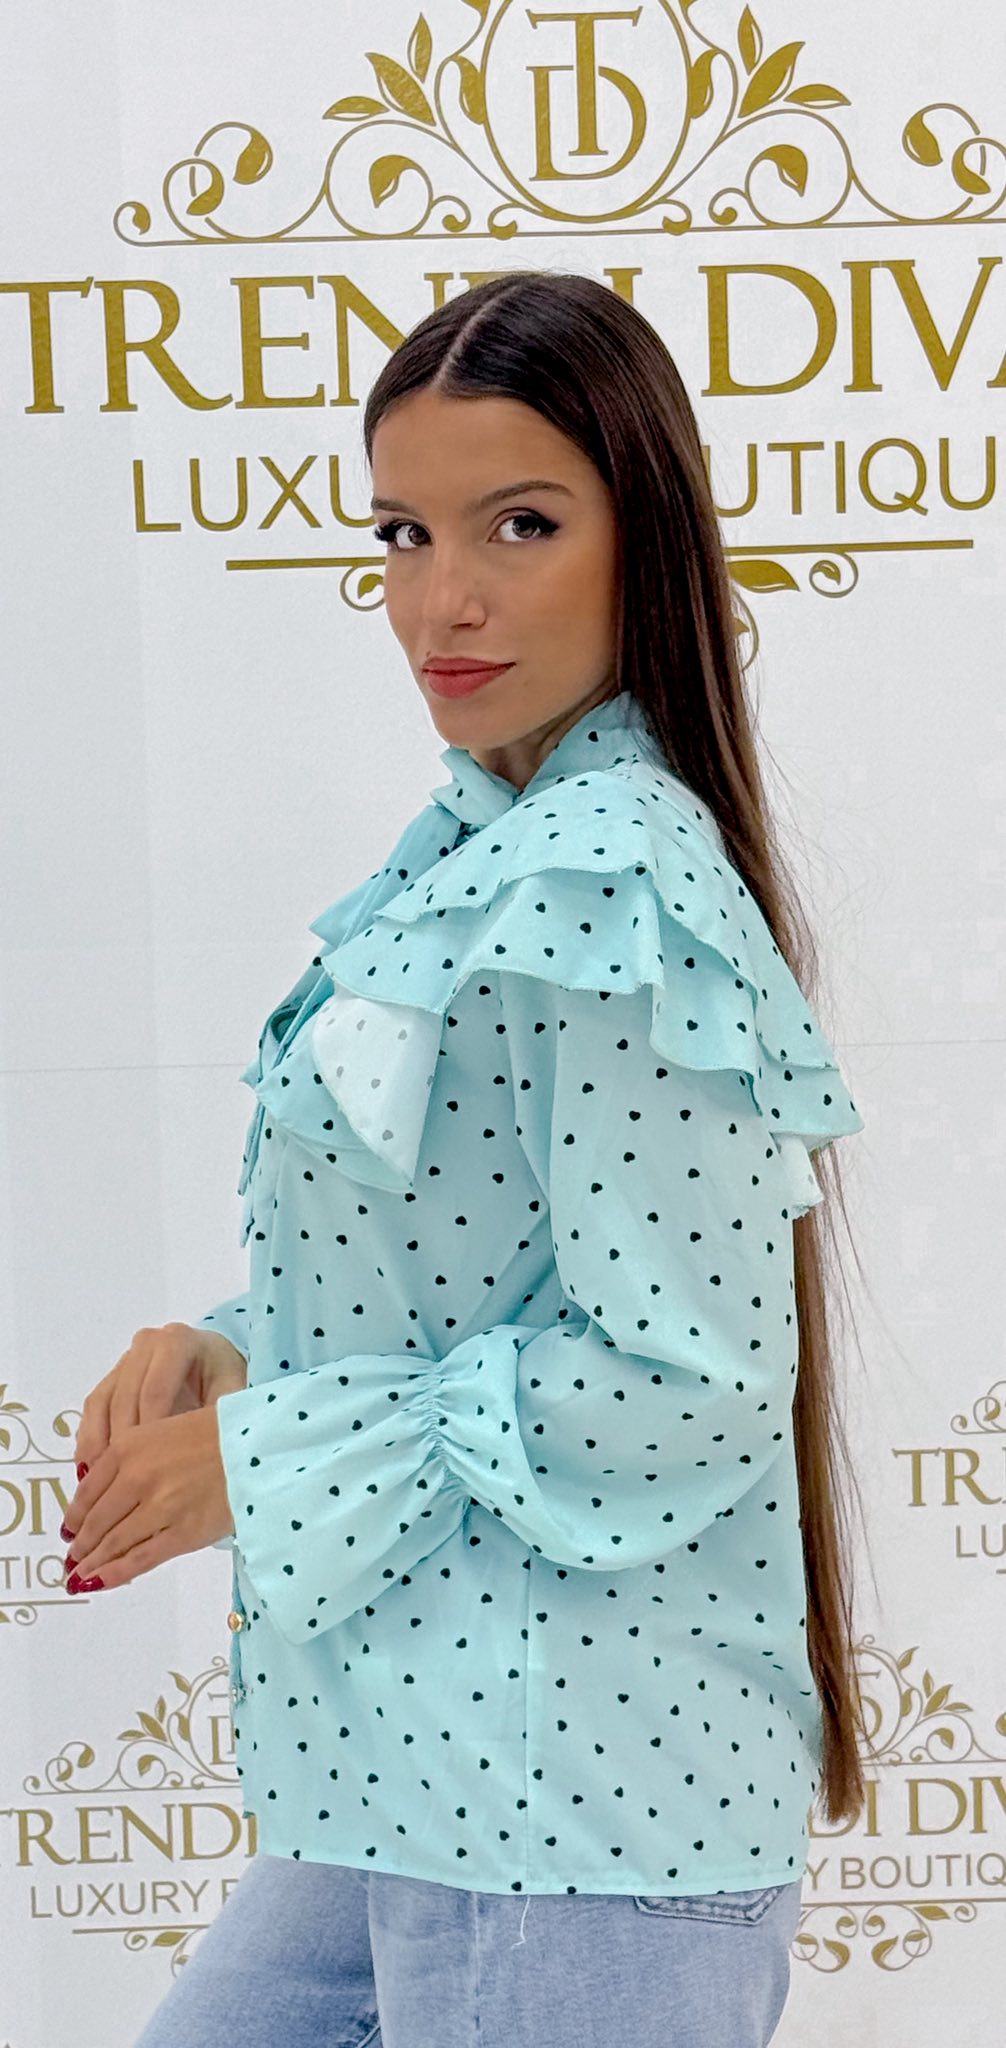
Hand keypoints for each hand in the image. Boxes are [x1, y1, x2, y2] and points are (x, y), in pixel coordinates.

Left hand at [61, 1405, 235, 1592]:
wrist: (257, 1447)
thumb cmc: (215, 1434)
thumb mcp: (161, 1431)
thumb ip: (129, 1458)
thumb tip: (102, 1495)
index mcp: (128, 1448)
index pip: (88, 1492)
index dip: (75, 1518)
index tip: (70, 1531)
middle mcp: (136, 1477)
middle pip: (97, 1521)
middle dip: (81, 1545)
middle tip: (73, 1559)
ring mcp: (159, 1508)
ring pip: (114, 1543)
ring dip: (92, 1563)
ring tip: (81, 1575)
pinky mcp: (182, 1533)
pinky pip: (140, 1559)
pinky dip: (115, 1573)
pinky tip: (99, 1582)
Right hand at [73, 1322, 247, 1470]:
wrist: (215, 1363)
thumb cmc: (225, 1380)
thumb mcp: (232, 1394)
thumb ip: (216, 1417)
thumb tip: (202, 1453)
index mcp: (177, 1342)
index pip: (154, 1390)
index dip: (148, 1431)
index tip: (149, 1469)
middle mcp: (146, 1345)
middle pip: (124, 1397)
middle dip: (122, 1444)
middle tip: (123, 1484)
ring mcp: (125, 1360)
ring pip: (103, 1403)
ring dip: (100, 1445)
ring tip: (104, 1484)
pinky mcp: (111, 1377)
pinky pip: (94, 1409)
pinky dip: (90, 1440)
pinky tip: (93, 1472)